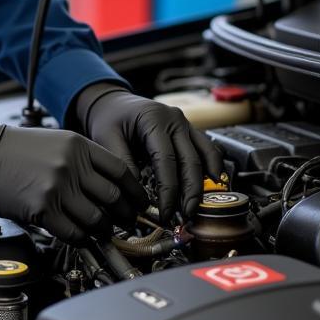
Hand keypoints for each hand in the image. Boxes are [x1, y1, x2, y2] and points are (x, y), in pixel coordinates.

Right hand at [0, 117, 147, 242]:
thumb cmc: (14, 151)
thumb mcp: (56, 142)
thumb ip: (83, 162)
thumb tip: (109, 190)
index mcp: (79, 146)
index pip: (122, 171)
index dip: (136, 192)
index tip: (138, 203)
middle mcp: (71, 165)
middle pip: (114, 197)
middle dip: (125, 216)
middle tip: (125, 223)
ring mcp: (57, 188)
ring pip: (97, 219)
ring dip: (104, 230)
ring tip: (101, 232)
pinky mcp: (42, 209)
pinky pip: (74, 232)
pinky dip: (82, 239)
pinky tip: (81, 237)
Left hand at [75, 83, 223, 222]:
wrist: (113, 102)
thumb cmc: (109, 118)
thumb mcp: (105, 137)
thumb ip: (122, 162)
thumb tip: (138, 194)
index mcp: (154, 119)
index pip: (166, 160)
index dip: (168, 190)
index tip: (164, 212)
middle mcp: (175, 120)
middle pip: (190, 161)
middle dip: (190, 193)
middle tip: (185, 217)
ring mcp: (185, 124)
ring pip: (205, 156)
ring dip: (204, 184)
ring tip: (196, 208)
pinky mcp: (189, 131)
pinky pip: (208, 149)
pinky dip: (213, 167)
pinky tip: (213, 185)